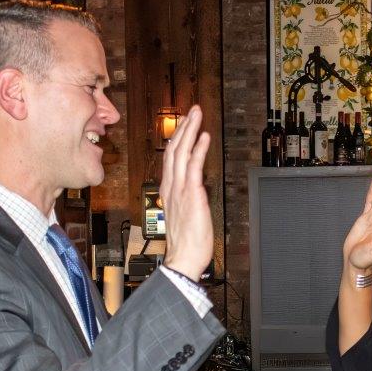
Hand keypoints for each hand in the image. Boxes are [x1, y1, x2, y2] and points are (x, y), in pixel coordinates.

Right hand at [161, 106, 213, 281]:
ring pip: (180, 152)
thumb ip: (187, 201)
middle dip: (183, 128)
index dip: (176, 140)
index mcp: (168, 192)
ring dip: (189, 131)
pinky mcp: (191, 194)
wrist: (184, 259)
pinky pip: (193, 166)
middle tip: (192, 111)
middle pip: (173, 150)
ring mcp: (179, 189)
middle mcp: (171, 187)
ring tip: (196, 115)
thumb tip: (195, 193)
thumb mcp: (184, 217)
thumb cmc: (187, 243)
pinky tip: (203, 136)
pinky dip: (198, 149)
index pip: (170, 160)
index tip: (184, 127)